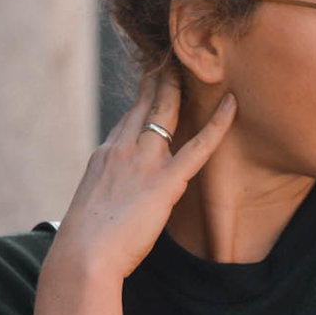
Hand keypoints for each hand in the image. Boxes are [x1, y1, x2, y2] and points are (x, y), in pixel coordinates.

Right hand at [50, 63, 235, 279]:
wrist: (82, 256)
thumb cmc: (83, 245)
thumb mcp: (92, 208)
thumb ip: (108, 194)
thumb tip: (115, 202)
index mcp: (104, 156)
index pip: (128, 120)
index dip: (142, 99)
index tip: (152, 83)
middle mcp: (122, 148)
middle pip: (145, 104)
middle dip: (161, 79)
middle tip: (176, 58)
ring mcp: (144, 161)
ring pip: (167, 111)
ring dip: (182, 86)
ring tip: (199, 65)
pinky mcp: (165, 182)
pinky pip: (199, 147)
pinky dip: (218, 124)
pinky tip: (232, 105)